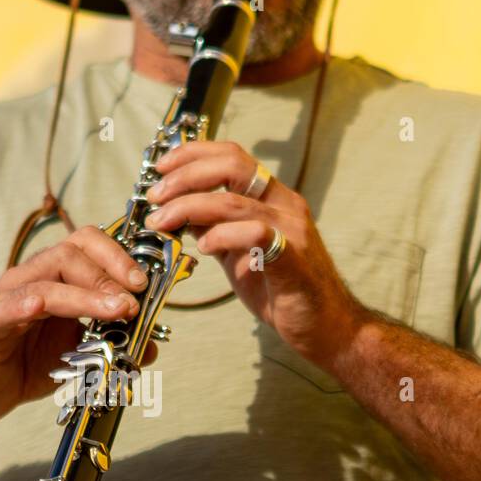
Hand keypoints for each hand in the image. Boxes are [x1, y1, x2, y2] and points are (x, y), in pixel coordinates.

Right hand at [0, 226, 153, 426]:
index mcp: (55, 276)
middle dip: (110, 274)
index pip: (87, 243)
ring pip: (48, 278)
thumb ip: (114, 342)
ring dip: (88, 293)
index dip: (118, 256)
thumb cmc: (31, 363)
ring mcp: (8, 297)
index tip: (144, 283)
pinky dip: (27, 303)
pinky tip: (41, 307)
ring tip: (117, 310)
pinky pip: (9, 307)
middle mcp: (31, 277)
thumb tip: (150, 345)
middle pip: (70, 252)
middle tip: (135, 301)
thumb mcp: (82, 352)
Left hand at [143, 140, 364, 367]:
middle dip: (185, 176)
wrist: (324, 326)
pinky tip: (202, 248)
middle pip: (232, 166)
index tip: (161, 167)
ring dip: (189, 207)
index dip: (193, 154)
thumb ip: (214, 230)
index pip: (232, 156)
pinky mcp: (294, 259)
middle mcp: (285, 205)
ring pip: (234, 201)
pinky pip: (255, 234)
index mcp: (273, 198)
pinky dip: (221, 236)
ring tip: (163, 222)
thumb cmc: (283, 291)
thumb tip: (181, 212)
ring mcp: (292, 229)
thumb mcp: (239, 254)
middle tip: (156, 196)